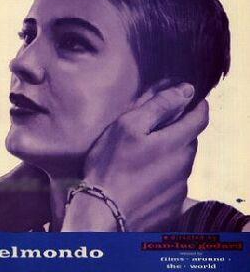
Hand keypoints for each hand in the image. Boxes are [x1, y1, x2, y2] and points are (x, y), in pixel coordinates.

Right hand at [62, 84, 208, 231]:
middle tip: (153, 128)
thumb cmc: (111, 165)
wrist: (103, 213)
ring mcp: (179, 189)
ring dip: (169, 154)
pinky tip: (141, 178)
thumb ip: (159, 106)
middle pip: (189, 140)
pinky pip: (173, 184)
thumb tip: (185, 90)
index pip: (200, 117)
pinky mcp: (171, 206)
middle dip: (177, 130)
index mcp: (177, 142)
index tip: (188, 99)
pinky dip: (162, 176)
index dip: (196, 105)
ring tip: (143, 156)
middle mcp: (185, 165)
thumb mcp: (128, 125)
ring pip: (180, 162)